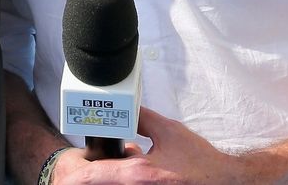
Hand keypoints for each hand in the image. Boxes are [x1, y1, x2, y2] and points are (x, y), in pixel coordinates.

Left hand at [47, 109, 258, 183]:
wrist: (224, 182)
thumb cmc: (200, 162)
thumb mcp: (168, 132)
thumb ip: (141, 119)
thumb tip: (122, 110)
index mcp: (138, 175)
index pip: (94, 177)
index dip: (74, 177)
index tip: (63, 177)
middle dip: (87, 177)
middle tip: (81, 168)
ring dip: (103, 178)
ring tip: (100, 167)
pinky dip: (118, 180)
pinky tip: (126, 171)